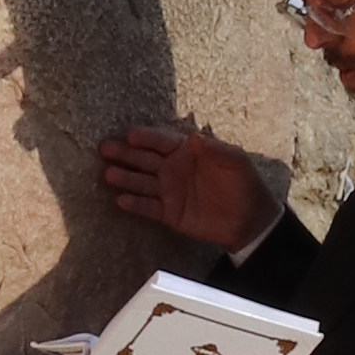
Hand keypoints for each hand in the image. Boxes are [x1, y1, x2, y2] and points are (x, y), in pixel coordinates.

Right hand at [100, 127, 278, 250]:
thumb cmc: (243, 183)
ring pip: (141, 182)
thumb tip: (192, 137)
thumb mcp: (235, 161)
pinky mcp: (168, 213)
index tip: (130, 135)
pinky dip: (134, 204)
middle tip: (105, 149)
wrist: (249, 220)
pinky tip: (121, 200)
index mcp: (186, 151)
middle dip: (124, 154)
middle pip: (144, 159)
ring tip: (109, 175)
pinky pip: (148, 207)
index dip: (146, 137)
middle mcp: (172, 169)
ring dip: (125, 178)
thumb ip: (214, 149)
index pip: (161, 141)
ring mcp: (168, 191)